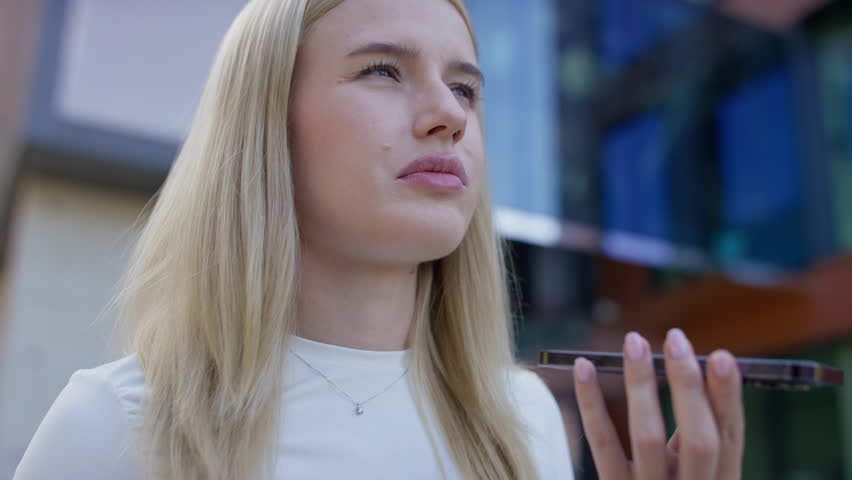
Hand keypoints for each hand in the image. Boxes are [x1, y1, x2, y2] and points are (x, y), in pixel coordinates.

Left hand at [573, 329, 744, 479]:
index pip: (729, 438)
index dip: (727, 397)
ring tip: (634, 342)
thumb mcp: (696, 474)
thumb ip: (697, 437)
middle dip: (688, 386)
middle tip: (676, 338)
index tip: (722, 355)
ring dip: (641, 385)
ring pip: (648, 437)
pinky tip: (583, 367)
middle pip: (698, 440)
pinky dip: (591, 402)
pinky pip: (601, 444)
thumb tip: (696, 368)